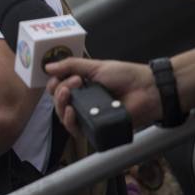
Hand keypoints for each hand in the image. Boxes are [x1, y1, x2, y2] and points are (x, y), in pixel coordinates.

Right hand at [45, 58, 161, 133]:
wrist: (146, 90)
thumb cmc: (126, 76)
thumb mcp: (95, 66)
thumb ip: (71, 65)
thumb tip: (47, 66)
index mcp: (82, 86)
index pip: (57, 87)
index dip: (54, 83)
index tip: (60, 76)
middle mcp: (83, 101)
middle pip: (57, 102)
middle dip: (59, 92)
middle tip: (73, 83)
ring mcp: (88, 115)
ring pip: (63, 116)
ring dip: (60, 105)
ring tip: (69, 95)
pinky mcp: (94, 127)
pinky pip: (75, 129)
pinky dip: (69, 121)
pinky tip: (71, 112)